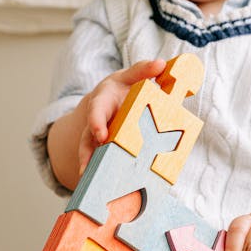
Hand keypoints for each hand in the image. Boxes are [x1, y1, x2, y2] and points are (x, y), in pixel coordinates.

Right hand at [78, 58, 165, 173]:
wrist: (110, 97)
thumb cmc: (123, 86)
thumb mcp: (131, 75)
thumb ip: (144, 70)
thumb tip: (161, 64)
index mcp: (103, 100)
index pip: (97, 111)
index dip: (97, 123)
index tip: (101, 136)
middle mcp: (96, 119)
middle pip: (88, 137)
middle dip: (88, 151)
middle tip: (90, 166)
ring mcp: (96, 134)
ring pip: (88, 151)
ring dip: (88, 166)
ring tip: (88, 181)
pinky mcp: (100, 146)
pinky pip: (97, 160)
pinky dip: (96, 172)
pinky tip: (96, 186)